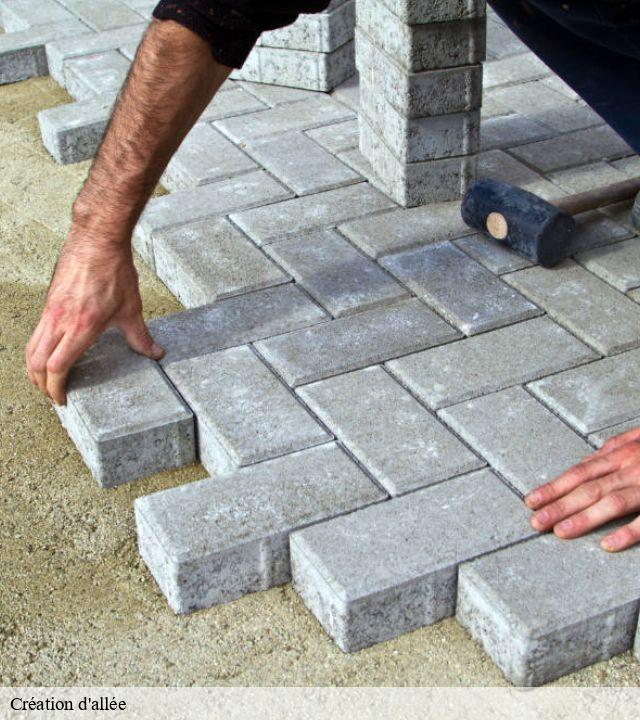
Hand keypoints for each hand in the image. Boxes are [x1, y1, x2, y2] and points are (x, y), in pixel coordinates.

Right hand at [25, 236, 163, 404]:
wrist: (96, 241)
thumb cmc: (114, 273)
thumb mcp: (132, 309)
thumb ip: (140, 337)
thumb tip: (156, 354)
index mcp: (80, 328)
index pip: (57, 367)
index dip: (56, 388)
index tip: (62, 399)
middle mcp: (59, 321)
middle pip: (36, 363)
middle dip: (41, 385)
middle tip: (53, 395)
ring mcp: (50, 311)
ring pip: (31, 348)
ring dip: (34, 369)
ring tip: (46, 381)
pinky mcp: (48, 302)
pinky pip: (35, 333)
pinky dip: (36, 350)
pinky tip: (47, 354)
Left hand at [525, 427, 639, 551]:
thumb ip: (619, 447)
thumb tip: (594, 456)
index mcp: (623, 453)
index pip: (580, 471)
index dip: (555, 486)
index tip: (530, 501)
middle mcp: (632, 465)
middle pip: (589, 487)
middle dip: (558, 505)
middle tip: (534, 523)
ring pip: (612, 500)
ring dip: (583, 517)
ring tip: (559, 533)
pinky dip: (628, 531)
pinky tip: (608, 544)